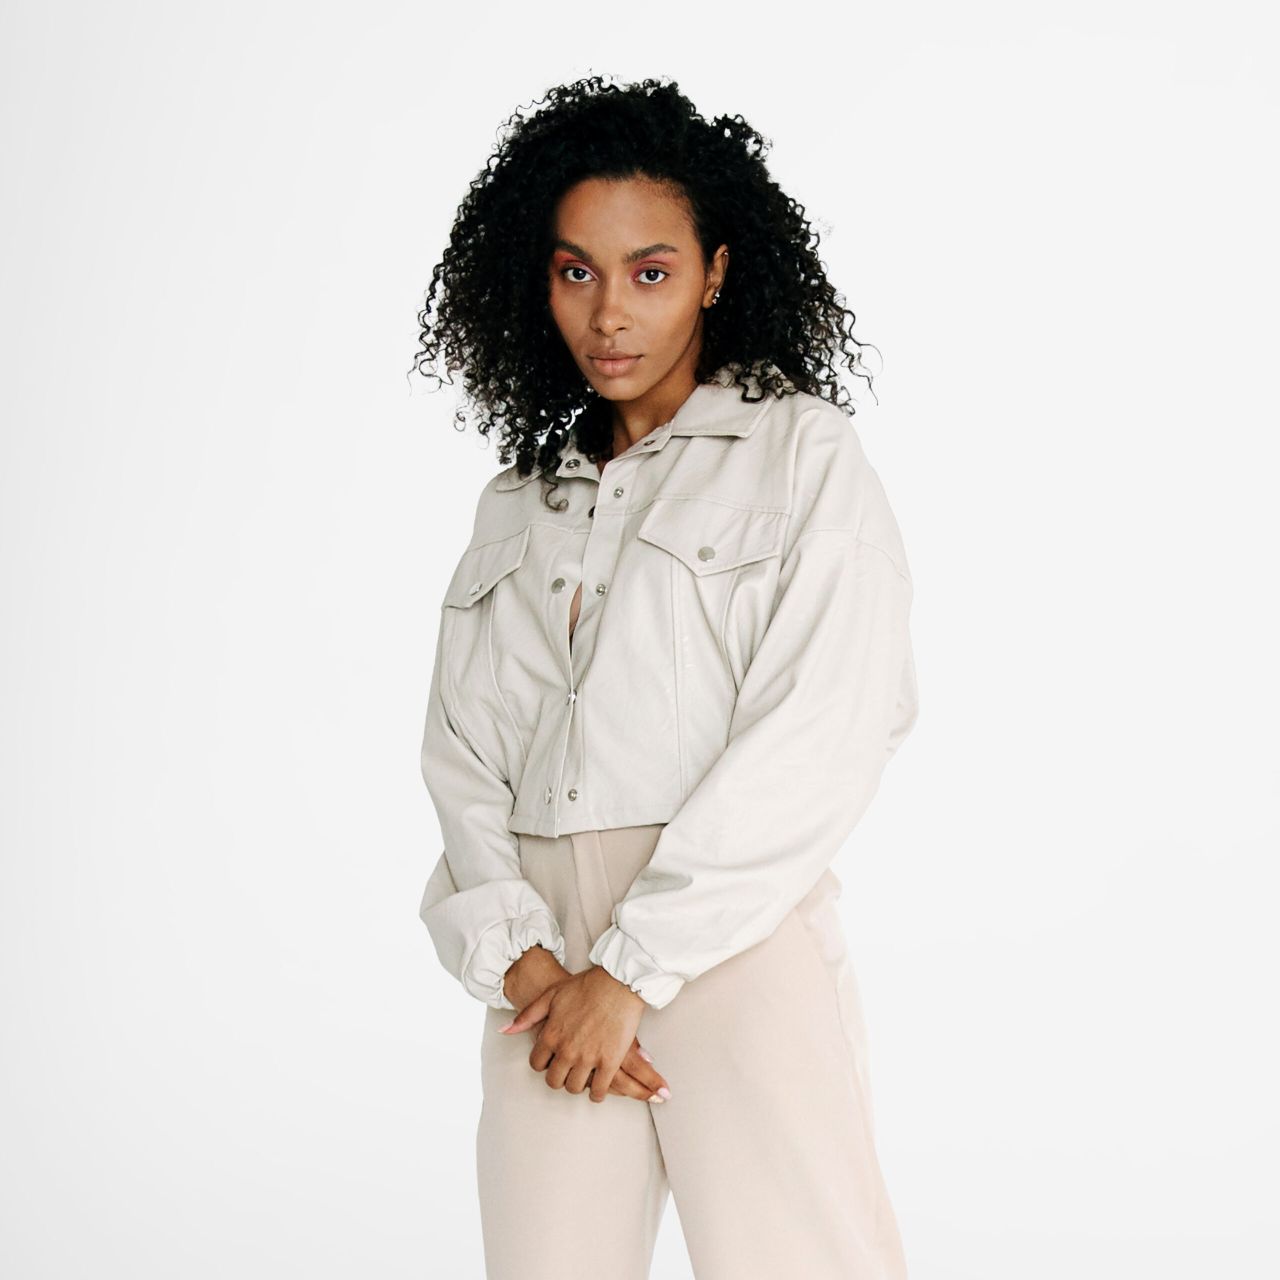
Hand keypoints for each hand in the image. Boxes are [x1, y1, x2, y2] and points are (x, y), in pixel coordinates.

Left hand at [500, 964, 672, 1104]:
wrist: (618, 982)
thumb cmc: (585, 985)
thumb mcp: (551, 995)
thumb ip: (527, 1016)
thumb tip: (505, 1031)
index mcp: (550, 1035)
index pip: (536, 1064)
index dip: (543, 1063)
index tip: (552, 1059)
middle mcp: (566, 1051)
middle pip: (554, 1081)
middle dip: (559, 1077)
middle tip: (568, 1071)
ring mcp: (588, 1058)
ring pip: (575, 1087)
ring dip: (577, 1084)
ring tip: (583, 1076)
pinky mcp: (609, 1062)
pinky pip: (599, 1090)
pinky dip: (598, 1093)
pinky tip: (599, 1087)